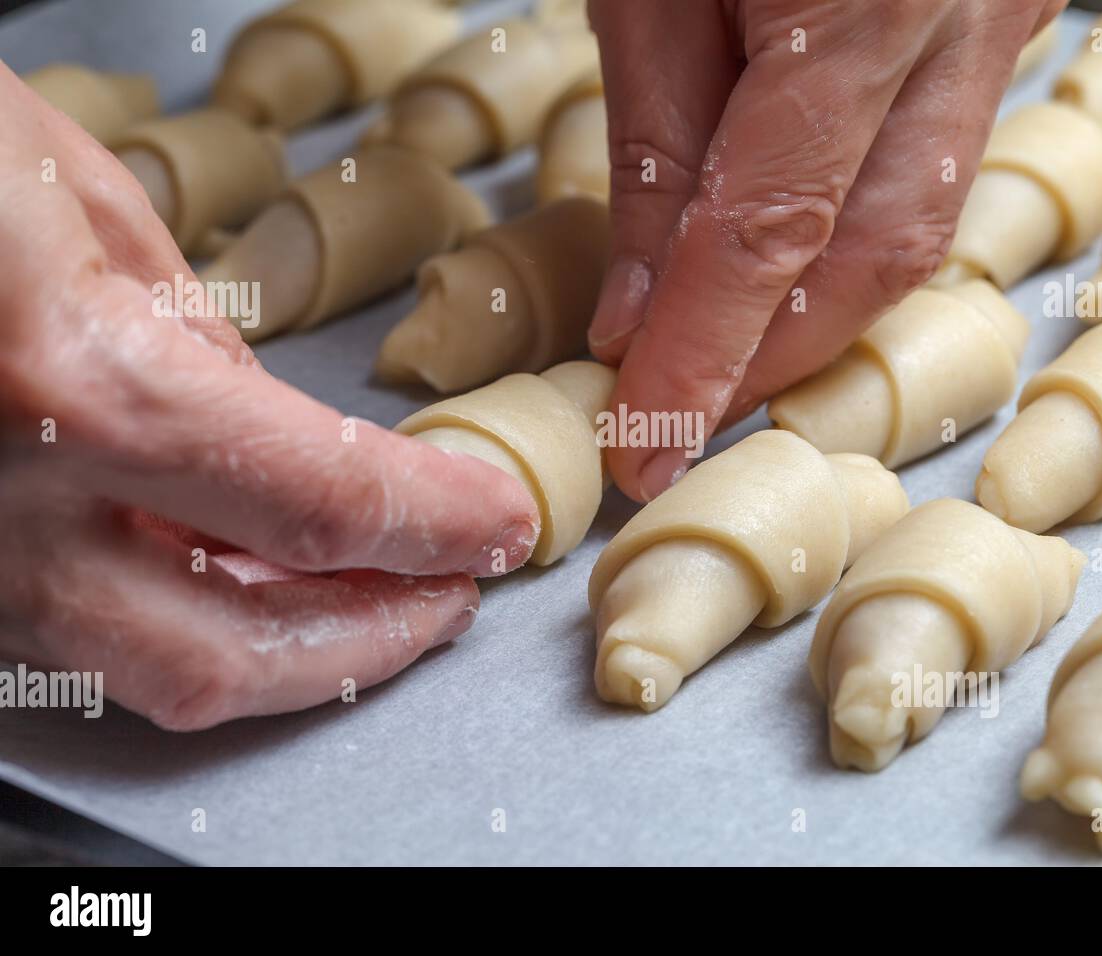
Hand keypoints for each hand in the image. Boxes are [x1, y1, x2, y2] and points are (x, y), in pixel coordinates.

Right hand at [0, 65, 538, 730]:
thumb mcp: (94, 211)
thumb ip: (204, 346)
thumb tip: (286, 434)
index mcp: (79, 394)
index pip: (322, 506)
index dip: (436, 525)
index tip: (499, 526)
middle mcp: (12, 512)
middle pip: (242, 652)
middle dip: (376, 637)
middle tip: (449, 597)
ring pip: (159, 673)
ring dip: (293, 647)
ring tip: (373, 598)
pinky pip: (90, 639)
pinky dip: (194, 624)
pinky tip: (249, 585)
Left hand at [587, 0, 1065, 499]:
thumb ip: (658, 152)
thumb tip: (641, 318)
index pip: (774, 234)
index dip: (704, 357)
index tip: (645, 447)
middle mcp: (971, 13)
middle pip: (879, 252)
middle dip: (774, 356)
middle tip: (682, 414)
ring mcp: (1008, 11)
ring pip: (922, 217)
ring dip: (819, 303)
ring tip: (726, 350)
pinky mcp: (1008, 9)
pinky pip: (941, 156)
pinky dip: (861, 222)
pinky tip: (798, 255)